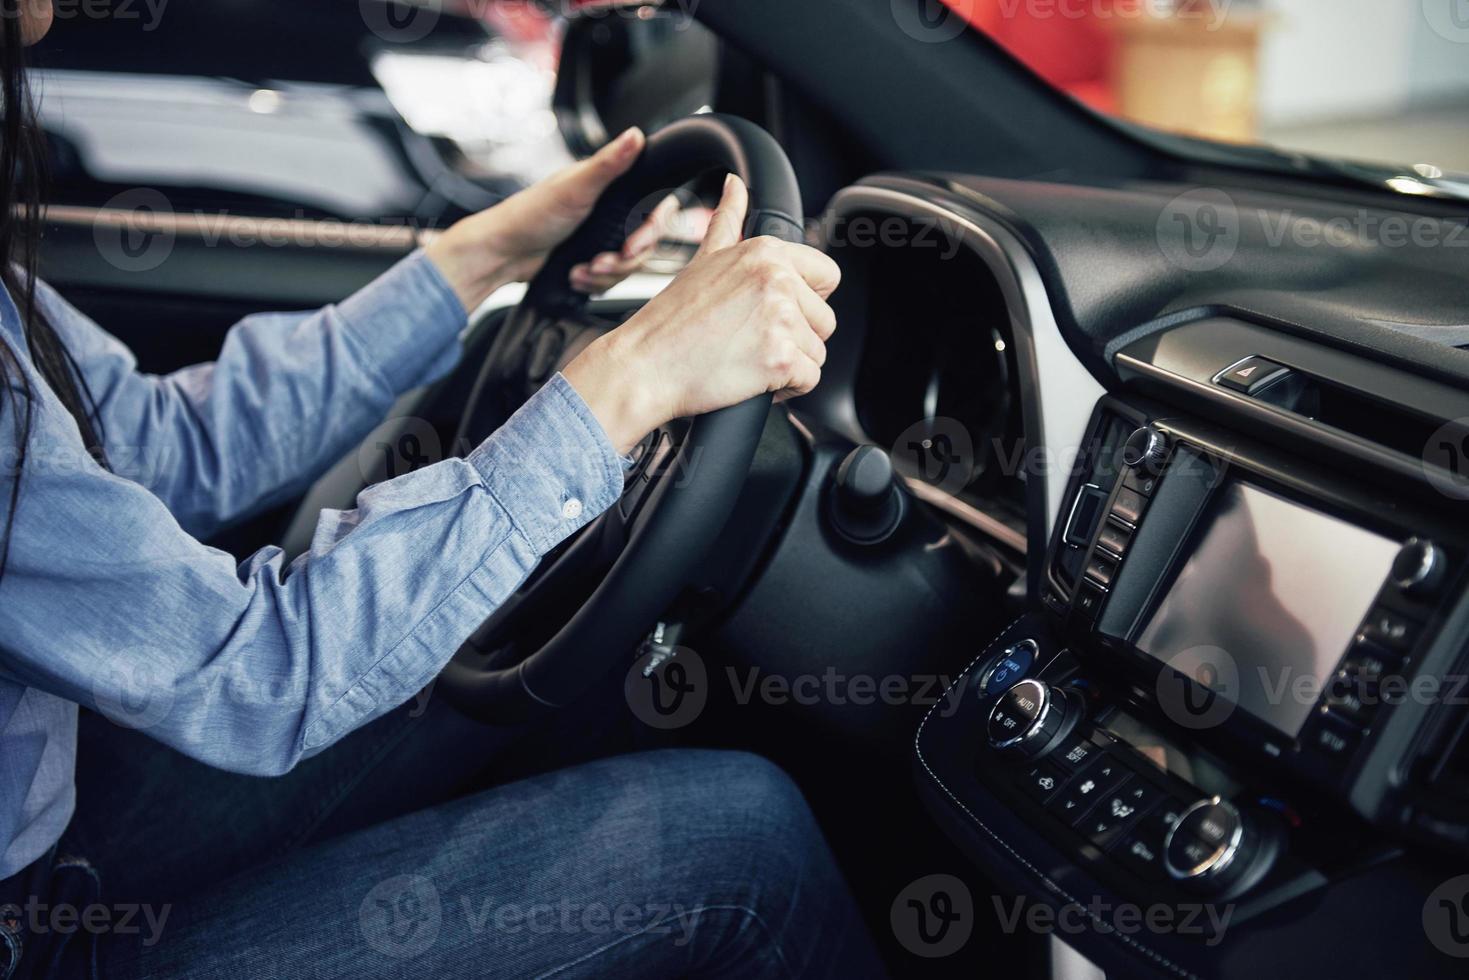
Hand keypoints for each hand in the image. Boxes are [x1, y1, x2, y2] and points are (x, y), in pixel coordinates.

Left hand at [424, 127, 671, 309]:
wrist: (502, 253)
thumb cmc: (530, 214)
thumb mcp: (573, 187)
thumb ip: (609, 163)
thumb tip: (635, 135)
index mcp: (611, 189)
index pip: (654, 209)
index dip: (651, 231)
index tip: (632, 244)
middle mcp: (610, 214)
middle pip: (645, 244)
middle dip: (623, 260)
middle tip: (601, 262)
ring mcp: (601, 239)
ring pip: (628, 266)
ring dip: (605, 275)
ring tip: (581, 270)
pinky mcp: (592, 261)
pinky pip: (611, 280)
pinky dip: (593, 283)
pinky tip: (574, 276)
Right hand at [563, 174, 839, 453]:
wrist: (644, 367)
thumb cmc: (669, 322)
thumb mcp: (702, 260)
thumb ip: (728, 221)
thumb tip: (736, 185)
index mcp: (765, 252)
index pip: (827, 275)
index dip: (806, 301)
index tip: (775, 313)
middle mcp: (777, 280)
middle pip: (825, 319)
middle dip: (796, 338)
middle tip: (751, 340)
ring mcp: (780, 319)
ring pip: (818, 352)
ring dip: (790, 364)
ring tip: (747, 359)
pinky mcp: (780, 359)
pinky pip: (809, 379)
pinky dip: (786, 388)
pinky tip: (753, 378)